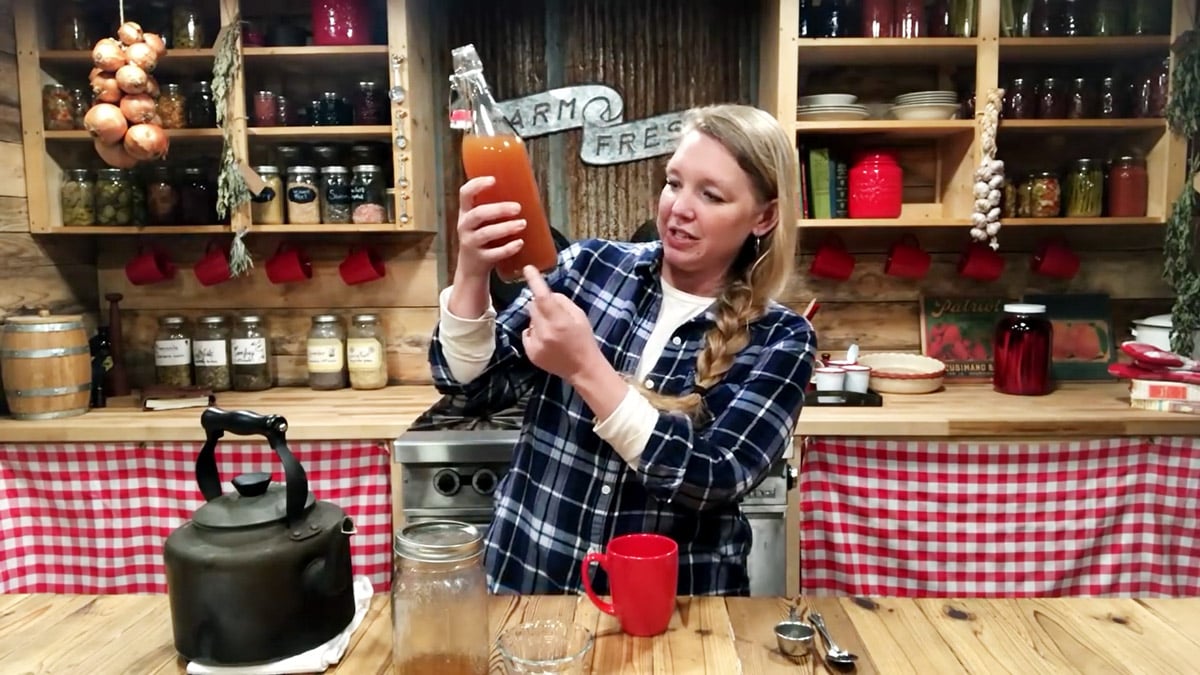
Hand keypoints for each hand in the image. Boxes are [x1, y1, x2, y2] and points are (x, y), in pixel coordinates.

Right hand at [455, 176, 526, 279]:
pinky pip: (494, 253)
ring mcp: (471, 243)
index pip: (465, 194)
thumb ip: (493, 207)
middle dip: (498, 209)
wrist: (471, 268)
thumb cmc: (481, 237)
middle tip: (518, 207)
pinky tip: (519, 243)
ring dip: (505, 228)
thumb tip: (525, 190)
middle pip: (478, 214)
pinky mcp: (480, 259)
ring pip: (486, 233)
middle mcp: (465, 226)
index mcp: (466, 212)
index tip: (493, 180)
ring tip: (523, 224)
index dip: (477, 185)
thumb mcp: (481, 221)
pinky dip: (508, 248)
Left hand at [521, 265, 600, 381]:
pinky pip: (526, 333)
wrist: (582, 368)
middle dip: (541, 305)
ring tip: (553, 331)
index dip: (535, 281)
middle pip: (533, 306)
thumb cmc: (584, 339)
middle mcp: (545, 332)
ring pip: (530, 319)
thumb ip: (562, 302)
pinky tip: (547, 341)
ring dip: (538, 320)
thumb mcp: (579, 316)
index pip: (543, 296)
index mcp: (560, 321)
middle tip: (554, 314)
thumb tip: (547, 294)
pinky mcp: (530, 353)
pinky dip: (534, 333)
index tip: (528, 268)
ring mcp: (536, 344)